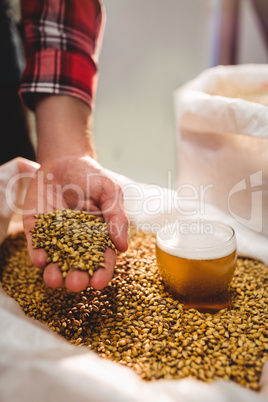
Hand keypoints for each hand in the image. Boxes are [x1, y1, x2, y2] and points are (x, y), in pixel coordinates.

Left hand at [23, 155, 127, 291]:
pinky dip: (37, 254)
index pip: (103, 260)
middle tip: (75, 284)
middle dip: (76, 278)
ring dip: (54, 274)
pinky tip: (40, 258)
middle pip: (78, 266)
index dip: (102, 273)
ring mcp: (56, 237)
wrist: (63, 160)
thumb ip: (117, 217)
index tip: (98, 283)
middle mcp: (78, 242)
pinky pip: (36, 246)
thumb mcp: (110, 191)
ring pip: (55, 262)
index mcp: (100, 236)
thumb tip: (123, 247)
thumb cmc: (91, 176)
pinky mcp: (38, 230)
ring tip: (54, 279)